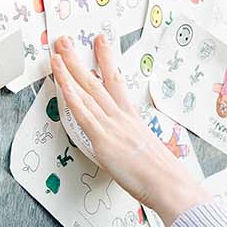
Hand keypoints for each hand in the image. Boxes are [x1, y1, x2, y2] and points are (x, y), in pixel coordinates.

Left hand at [50, 34, 211, 226]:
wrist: (169, 184)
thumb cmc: (163, 176)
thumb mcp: (149, 153)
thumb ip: (135, 145)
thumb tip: (131, 148)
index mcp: (132, 119)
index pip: (117, 82)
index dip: (107, 60)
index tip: (101, 42)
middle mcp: (122, 117)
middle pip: (97, 81)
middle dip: (79, 59)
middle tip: (66, 41)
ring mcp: (112, 127)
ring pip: (87, 92)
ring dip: (69, 70)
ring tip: (57, 53)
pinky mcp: (104, 141)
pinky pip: (83, 114)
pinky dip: (72, 96)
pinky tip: (62, 83)